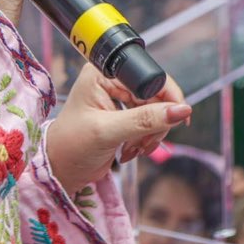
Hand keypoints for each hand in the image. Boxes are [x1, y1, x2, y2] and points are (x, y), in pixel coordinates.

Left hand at [45, 63, 191, 193]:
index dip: (166, 96)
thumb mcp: (108, 131)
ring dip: (151, 134)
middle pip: (156, 95)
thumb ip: (144, 120)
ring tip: (133, 149)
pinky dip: (147, 139)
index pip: (147, 76)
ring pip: (157, 111)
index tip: (176, 118)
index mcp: (103, 73)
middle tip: (144, 143)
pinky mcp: (124, 115)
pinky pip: (150, 123)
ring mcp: (119, 98)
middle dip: (155, 122)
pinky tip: (131, 150)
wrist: (61, 169)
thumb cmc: (73, 147)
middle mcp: (112, 81)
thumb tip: (182, 110)